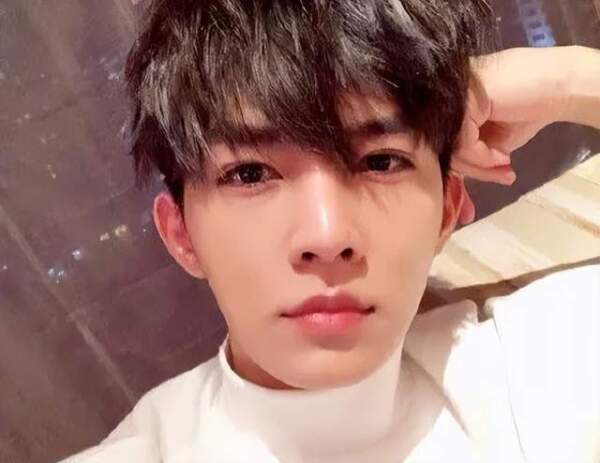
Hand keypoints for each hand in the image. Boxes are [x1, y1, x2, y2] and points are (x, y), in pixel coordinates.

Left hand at [452, 47, 572, 224]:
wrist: (560, 88)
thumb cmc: (528, 111)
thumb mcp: (492, 141)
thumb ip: (470, 155)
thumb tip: (450, 182)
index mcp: (448, 108)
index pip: (441, 144)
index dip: (460, 168)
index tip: (483, 184)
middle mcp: (445, 101)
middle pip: (443, 147)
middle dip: (472, 170)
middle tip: (500, 178)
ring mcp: (453, 97)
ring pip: (451, 147)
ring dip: (479, 166)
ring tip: (504, 166)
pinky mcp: (465, 99)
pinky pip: (463, 142)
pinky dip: (483, 157)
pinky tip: (503, 156)